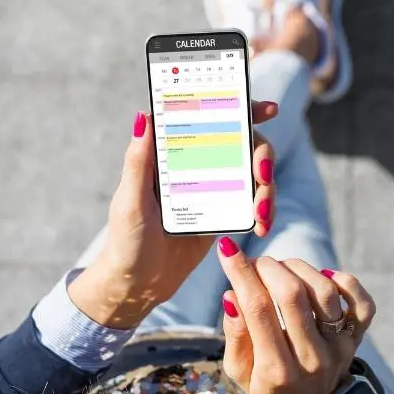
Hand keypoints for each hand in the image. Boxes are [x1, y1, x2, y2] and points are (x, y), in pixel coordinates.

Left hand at [68, 103, 277, 328]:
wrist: (138, 284)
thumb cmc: (126, 241)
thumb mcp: (131, 201)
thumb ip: (138, 161)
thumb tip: (145, 115)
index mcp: (171, 153)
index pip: (209, 118)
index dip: (241, 108)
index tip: (268, 108)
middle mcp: (195, 163)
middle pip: (243, 143)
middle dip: (263, 155)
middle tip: (263, 175)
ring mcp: (213, 187)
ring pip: (253, 172)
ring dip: (267, 188)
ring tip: (262, 215)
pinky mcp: (223, 212)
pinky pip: (253, 201)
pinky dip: (263, 210)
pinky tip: (261, 225)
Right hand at [217, 237, 376, 393]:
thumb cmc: (269, 383)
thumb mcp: (240, 371)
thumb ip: (235, 335)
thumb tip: (232, 295)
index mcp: (276, 370)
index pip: (258, 309)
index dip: (241, 273)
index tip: (228, 249)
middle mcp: (312, 358)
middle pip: (292, 295)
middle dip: (268, 267)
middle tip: (257, 263)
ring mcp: (339, 347)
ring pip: (324, 291)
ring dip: (298, 267)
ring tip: (282, 269)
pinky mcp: (357, 337)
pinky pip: (362, 302)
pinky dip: (344, 280)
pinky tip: (322, 276)